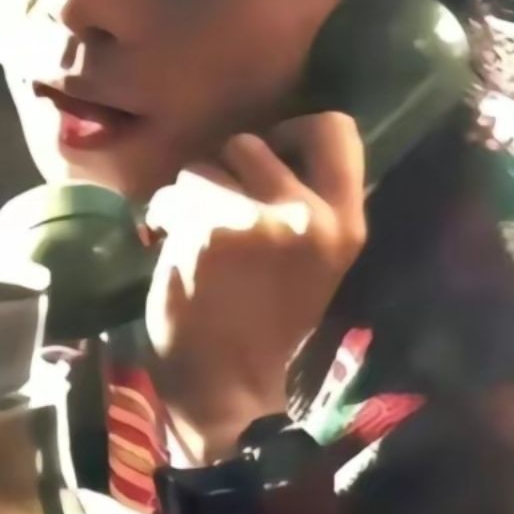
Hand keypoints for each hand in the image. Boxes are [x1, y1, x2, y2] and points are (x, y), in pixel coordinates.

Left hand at [144, 113, 366, 462]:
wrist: (229, 384)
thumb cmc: (272, 321)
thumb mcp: (318, 258)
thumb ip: (310, 202)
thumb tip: (278, 143)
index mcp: (345, 222)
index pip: (337, 128)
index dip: (297, 130)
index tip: (276, 154)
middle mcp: (308, 214)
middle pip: (254, 142)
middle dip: (230, 171)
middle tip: (225, 210)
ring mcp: (256, 219)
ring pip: (207, 165)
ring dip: (194, 193)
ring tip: (198, 232)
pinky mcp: (206, 230)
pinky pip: (176, 193)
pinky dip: (168, 214)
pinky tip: (174, 243)